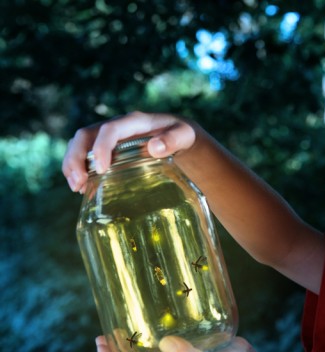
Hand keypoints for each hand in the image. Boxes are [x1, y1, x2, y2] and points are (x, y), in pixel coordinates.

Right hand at [62, 112, 197, 193]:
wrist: (176, 134)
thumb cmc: (181, 134)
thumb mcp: (185, 135)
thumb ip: (173, 140)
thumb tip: (154, 148)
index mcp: (133, 121)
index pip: (109, 130)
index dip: (101, 148)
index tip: (101, 170)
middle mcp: (116, 126)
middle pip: (85, 135)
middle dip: (76, 158)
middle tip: (78, 183)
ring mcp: (107, 136)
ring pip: (79, 144)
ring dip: (72, 165)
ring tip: (77, 188)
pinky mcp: (104, 147)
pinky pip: (83, 154)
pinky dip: (77, 168)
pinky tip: (82, 188)